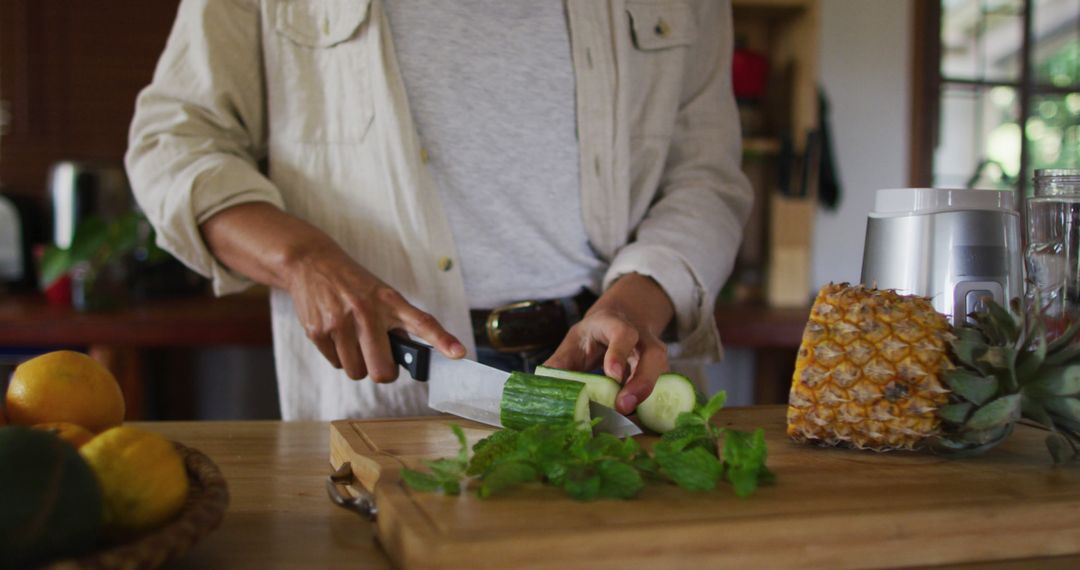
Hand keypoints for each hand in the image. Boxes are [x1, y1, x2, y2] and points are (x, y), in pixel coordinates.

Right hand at [199, 203, 463, 381]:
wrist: (310, 262)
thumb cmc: (352, 283)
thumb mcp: (380, 293)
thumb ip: (396, 322)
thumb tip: (408, 357)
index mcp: (389, 300)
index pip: (422, 322)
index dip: (442, 340)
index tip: (459, 353)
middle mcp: (366, 312)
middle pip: (383, 370)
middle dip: (383, 372)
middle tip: (379, 360)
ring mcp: (340, 323)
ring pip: (357, 372)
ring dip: (357, 364)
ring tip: (353, 340)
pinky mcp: (318, 331)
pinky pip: (336, 364)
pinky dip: (338, 357)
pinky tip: (336, 335)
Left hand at [543, 274, 673, 413]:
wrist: (621, 320)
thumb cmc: (593, 336)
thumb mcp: (574, 342)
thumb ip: (560, 363)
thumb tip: (541, 387)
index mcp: (614, 324)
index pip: (622, 333)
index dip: (619, 353)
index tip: (612, 374)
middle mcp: (641, 337)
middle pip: (652, 355)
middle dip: (641, 382)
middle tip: (624, 406)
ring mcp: (654, 354)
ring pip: (662, 372)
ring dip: (647, 396)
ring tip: (628, 417)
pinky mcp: (659, 371)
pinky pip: (661, 386)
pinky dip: (648, 403)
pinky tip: (632, 418)